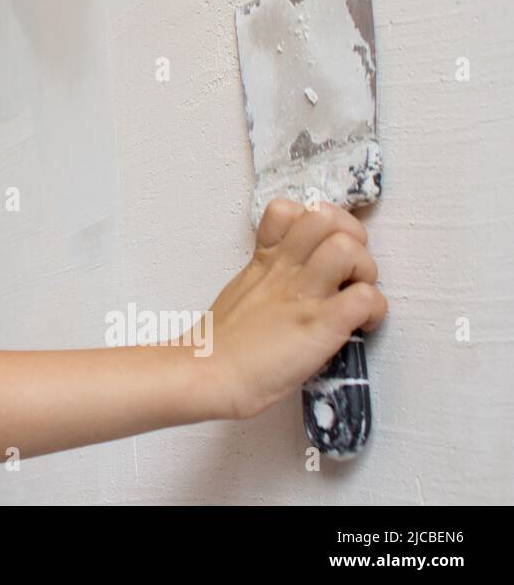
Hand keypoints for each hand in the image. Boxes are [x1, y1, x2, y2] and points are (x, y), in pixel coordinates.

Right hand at [190, 198, 387, 420]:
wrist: (208, 375)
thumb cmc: (221, 345)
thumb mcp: (239, 292)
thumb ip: (265, 276)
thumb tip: (289, 280)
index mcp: (265, 262)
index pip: (288, 209)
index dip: (316, 220)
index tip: (321, 246)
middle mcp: (284, 270)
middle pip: (325, 217)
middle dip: (350, 237)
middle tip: (348, 269)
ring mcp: (303, 295)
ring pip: (348, 248)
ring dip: (365, 270)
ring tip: (355, 293)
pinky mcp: (321, 325)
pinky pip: (366, 298)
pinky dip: (375, 310)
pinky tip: (363, 325)